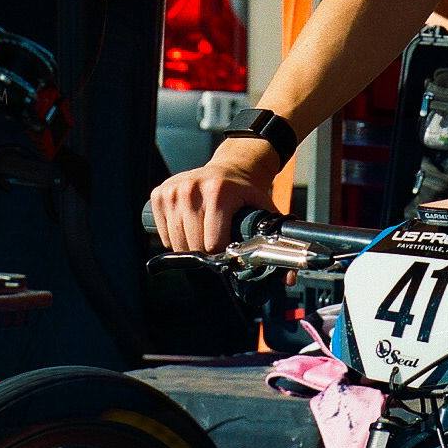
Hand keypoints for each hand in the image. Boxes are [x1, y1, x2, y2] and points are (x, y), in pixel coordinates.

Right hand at [151, 144, 277, 252]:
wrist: (230, 167)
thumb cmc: (245, 193)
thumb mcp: (265, 212)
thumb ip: (278, 244)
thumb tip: (288, 279)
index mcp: (219, 192)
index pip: (212, 244)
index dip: (222, 254)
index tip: (229, 250)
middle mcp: (192, 188)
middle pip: (193, 246)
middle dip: (206, 253)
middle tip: (217, 243)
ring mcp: (173, 190)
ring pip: (176, 243)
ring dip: (190, 247)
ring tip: (204, 233)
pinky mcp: (159, 194)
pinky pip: (162, 234)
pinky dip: (174, 238)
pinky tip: (189, 226)